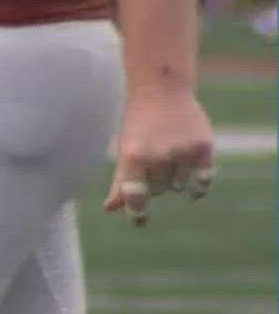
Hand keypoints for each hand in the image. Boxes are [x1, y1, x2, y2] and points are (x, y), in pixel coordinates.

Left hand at [103, 89, 214, 226]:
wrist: (162, 90)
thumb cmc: (138, 125)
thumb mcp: (125, 150)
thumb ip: (120, 182)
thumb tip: (110, 209)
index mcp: (133, 157)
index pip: (135, 195)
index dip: (137, 212)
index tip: (139, 222)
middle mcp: (158, 156)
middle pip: (159, 190)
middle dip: (156, 181)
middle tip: (155, 159)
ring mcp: (182, 151)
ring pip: (179, 186)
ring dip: (175, 179)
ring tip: (170, 156)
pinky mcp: (204, 147)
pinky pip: (202, 180)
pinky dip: (198, 187)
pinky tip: (194, 188)